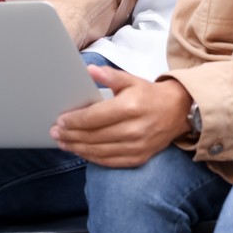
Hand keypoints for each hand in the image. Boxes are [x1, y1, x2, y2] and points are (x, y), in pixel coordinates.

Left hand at [50, 66, 191, 167]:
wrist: (178, 112)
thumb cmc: (150, 95)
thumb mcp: (131, 80)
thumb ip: (109, 75)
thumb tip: (88, 70)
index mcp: (130, 107)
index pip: (94, 118)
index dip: (74, 120)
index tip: (60, 120)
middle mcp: (133, 129)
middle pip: (93, 136)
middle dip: (70, 135)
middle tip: (55, 132)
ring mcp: (136, 146)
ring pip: (98, 151)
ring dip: (77, 148)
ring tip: (62, 142)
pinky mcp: (138, 158)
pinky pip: (109, 161)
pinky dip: (92, 158)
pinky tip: (80, 152)